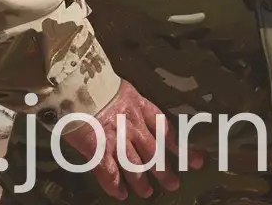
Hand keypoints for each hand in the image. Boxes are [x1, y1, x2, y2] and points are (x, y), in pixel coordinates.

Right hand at [80, 80, 202, 200]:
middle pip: (153, 153)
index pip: (165, 129)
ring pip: (135, 167)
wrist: (75, 81)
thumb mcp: (118, 84)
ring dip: (141, 182)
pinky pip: (110, 173)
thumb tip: (130, 105)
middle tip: (173, 183)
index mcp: (138, 105)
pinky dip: (115, 186)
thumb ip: (127, 99)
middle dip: (163, 170)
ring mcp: (117, 139)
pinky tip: (120, 193)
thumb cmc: (92, 78)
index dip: (180, 146)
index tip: (196, 160)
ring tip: (147, 193)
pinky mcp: (99, 150)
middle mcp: (132, 125)